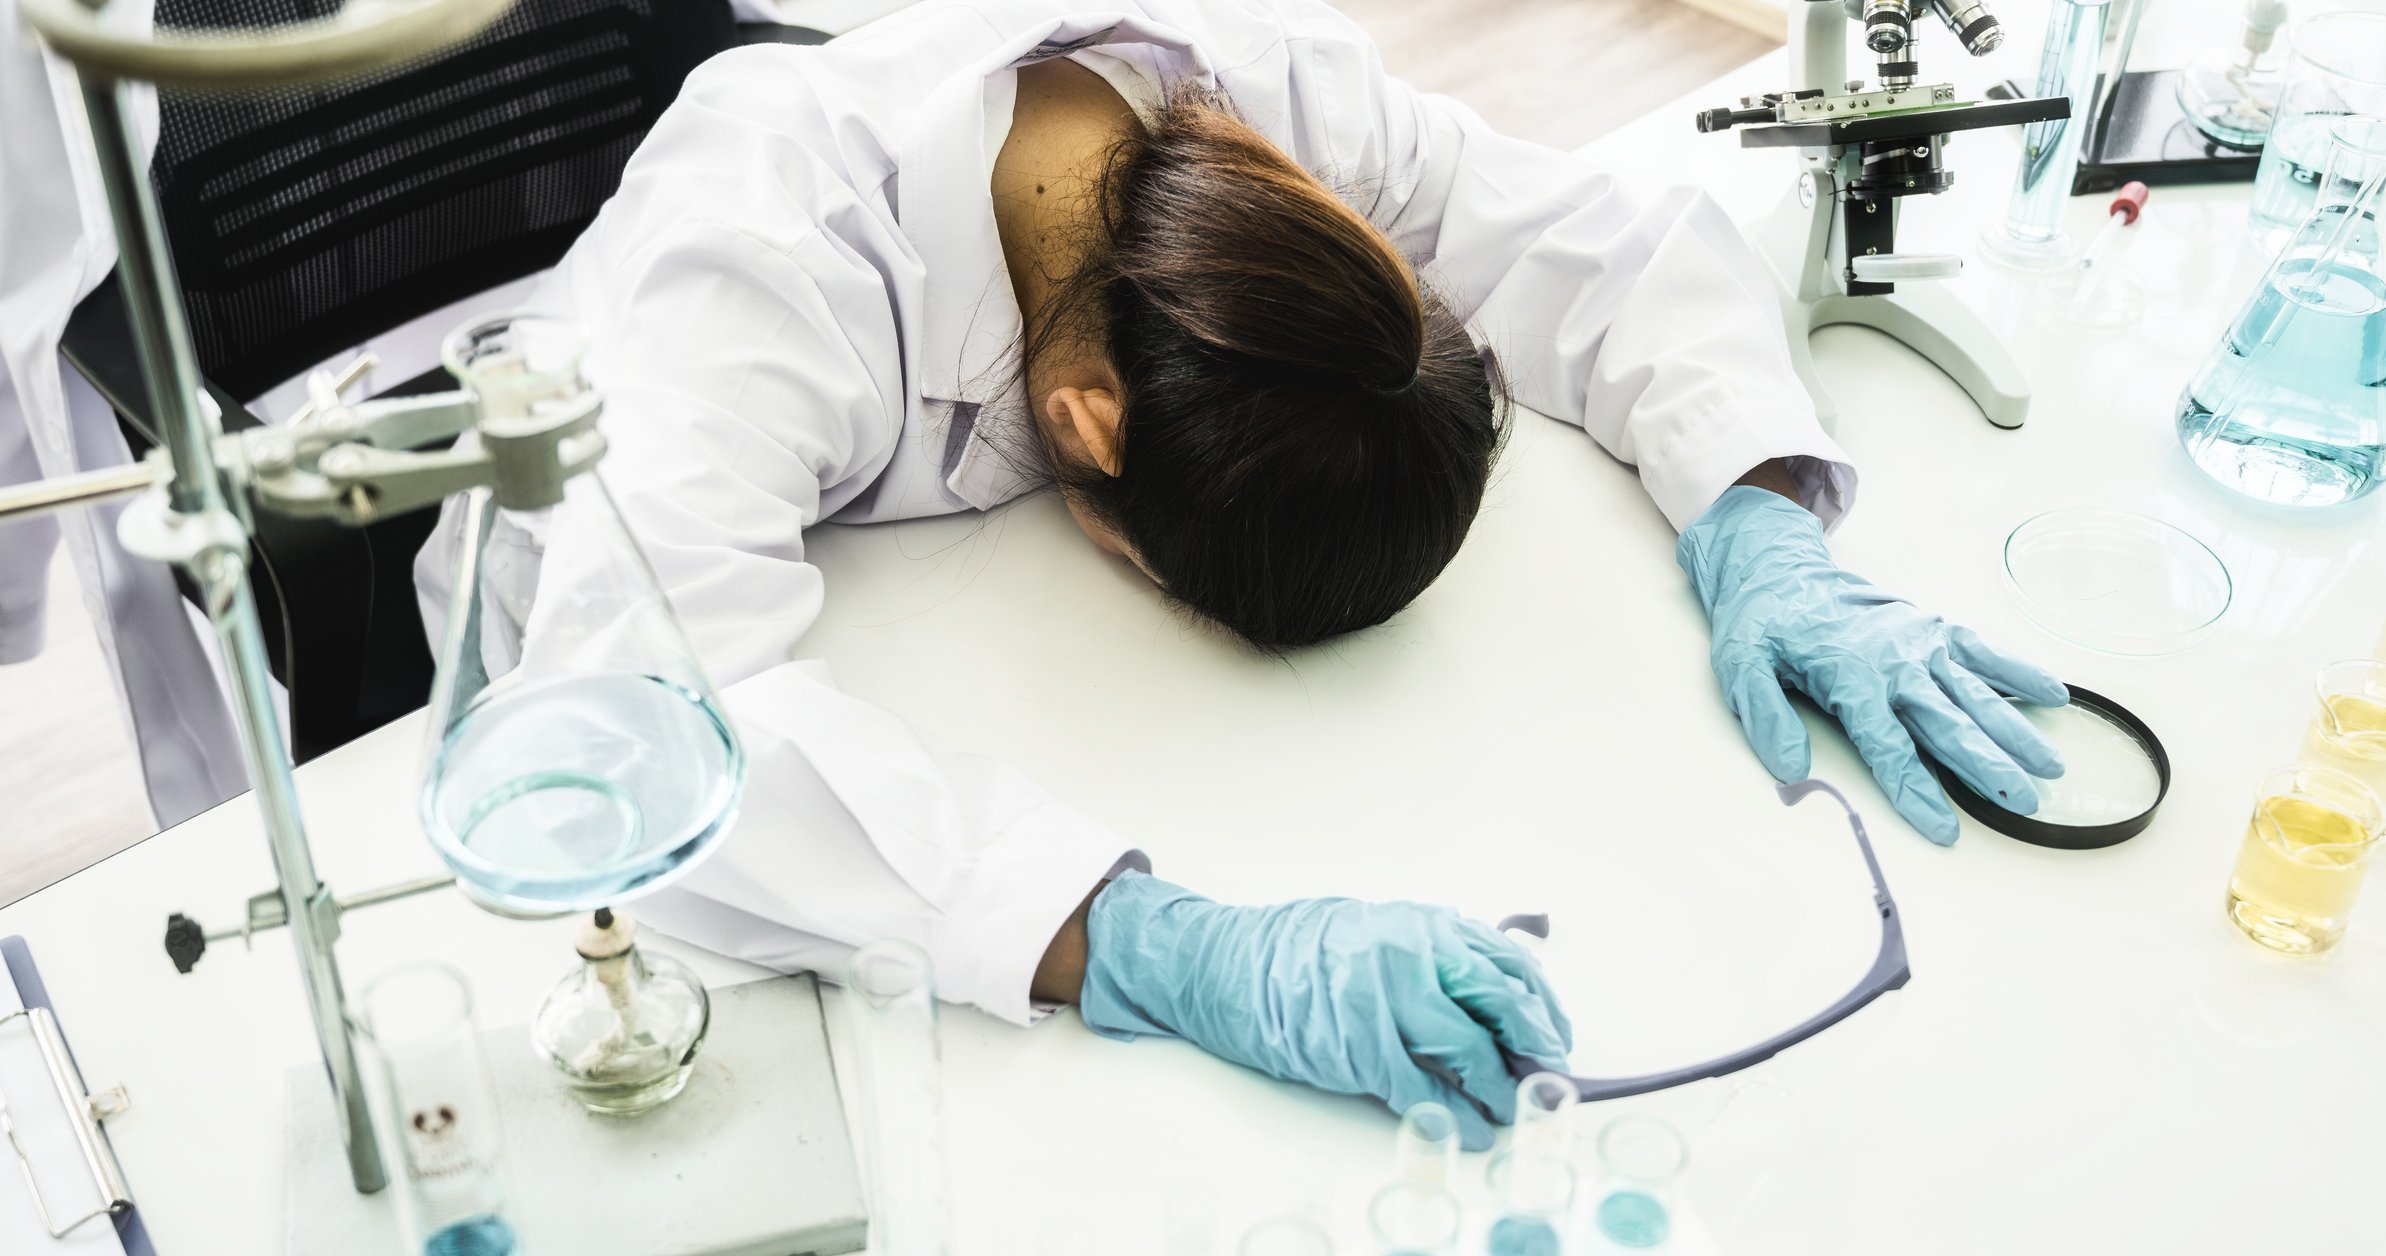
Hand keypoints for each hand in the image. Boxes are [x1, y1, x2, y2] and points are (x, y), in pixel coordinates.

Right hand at [1077, 871, 1571, 1148]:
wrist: (1236, 967)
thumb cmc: (1313, 954)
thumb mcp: (1386, 933)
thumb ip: (1441, 958)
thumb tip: (1505, 1005)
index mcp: (1424, 925)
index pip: (1506, 964)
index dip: (1540, 1007)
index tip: (1555, 1037)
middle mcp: (1411, 954)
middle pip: (1498, 1003)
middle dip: (1532, 1046)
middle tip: (1549, 1077)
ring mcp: (1384, 1000)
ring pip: (1466, 1049)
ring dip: (1499, 1088)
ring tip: (1511, 1110)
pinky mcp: (1358, 1046)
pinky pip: (1421, 1088)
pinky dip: (1454, 1114)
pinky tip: (1470, 1129)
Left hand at [1678, 486, 2068, 843]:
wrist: (1781, 570)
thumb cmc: (1764, 624)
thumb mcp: (1741, 667)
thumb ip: (1766, 718)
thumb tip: (1790, 769)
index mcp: (1852, 677)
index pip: (1887, 747)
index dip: (1915, 790)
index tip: (1943, 829)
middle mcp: (1896, 662)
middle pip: (1947, 724)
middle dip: (1987, 766)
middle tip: (2022, 802)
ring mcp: (1921, 644)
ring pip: (1974, 695)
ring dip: (2012, 731)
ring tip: (2049, 767)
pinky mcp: (1934, 629)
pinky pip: (1982, 652)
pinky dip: (2018, 671)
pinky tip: (2054, 696)